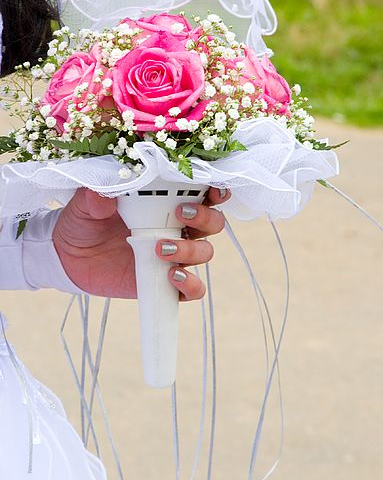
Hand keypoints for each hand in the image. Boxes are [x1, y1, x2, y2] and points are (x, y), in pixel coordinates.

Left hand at [52, 187, 229, 299]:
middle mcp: (177, 227)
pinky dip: (191, 283)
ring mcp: (174, 255)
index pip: (203, 194)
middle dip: (204, 218)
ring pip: (205, 252)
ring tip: (159, 248)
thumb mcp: (84, 204)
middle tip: (181, 214)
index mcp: (166, 202)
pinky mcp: (166, 282)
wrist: (68, 257)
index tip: (212, 191)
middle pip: (213, 222)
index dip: (216, 191)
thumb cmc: (85, 221)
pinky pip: (194, 288)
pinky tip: (171, 276)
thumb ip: (94, 197)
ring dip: (190, 249)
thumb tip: (103, 194)